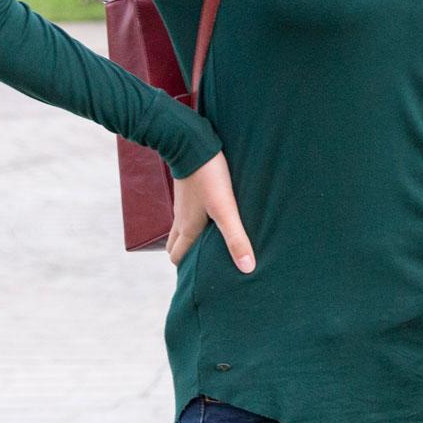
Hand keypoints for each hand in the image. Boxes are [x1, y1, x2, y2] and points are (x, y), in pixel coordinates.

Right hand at [167, 152, 255, 272]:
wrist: (191, 142)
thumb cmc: (209, 178)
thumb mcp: (226, 210)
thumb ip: (236, 238)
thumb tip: (247, 269)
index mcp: (188, 229)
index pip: (177, 257)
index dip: (185, 270)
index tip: (197, 279)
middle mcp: (181, 218)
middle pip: (175, 244)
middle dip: (185, 256)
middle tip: (204, 263)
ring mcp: (182, 203)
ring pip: (180, 227)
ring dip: (190, 237)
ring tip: (210, 242)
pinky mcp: (188, 188)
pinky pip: (187, 210)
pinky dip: (195, 219)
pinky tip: (211, 214)